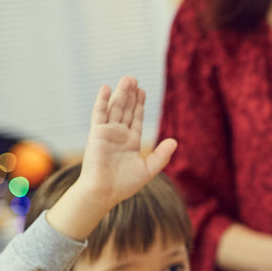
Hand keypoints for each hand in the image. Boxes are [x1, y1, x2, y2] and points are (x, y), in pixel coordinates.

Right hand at [78, 76, 177, 209]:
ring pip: (115, 108)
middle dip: (130, 95)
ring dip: (121, 93)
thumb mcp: (148, 169)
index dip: (139, 105)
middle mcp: (119, 135)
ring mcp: (107, 133)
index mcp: (131, 142)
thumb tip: (175, 141)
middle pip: (126, 110)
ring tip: (127, 78)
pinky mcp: (96, 133)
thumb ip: (162, 155)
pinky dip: (102, 101)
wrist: (105, 192)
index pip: (136, 119)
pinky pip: (99, 113)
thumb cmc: (124, 185)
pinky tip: (106, 88)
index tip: (142, 91)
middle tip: (134, 78)